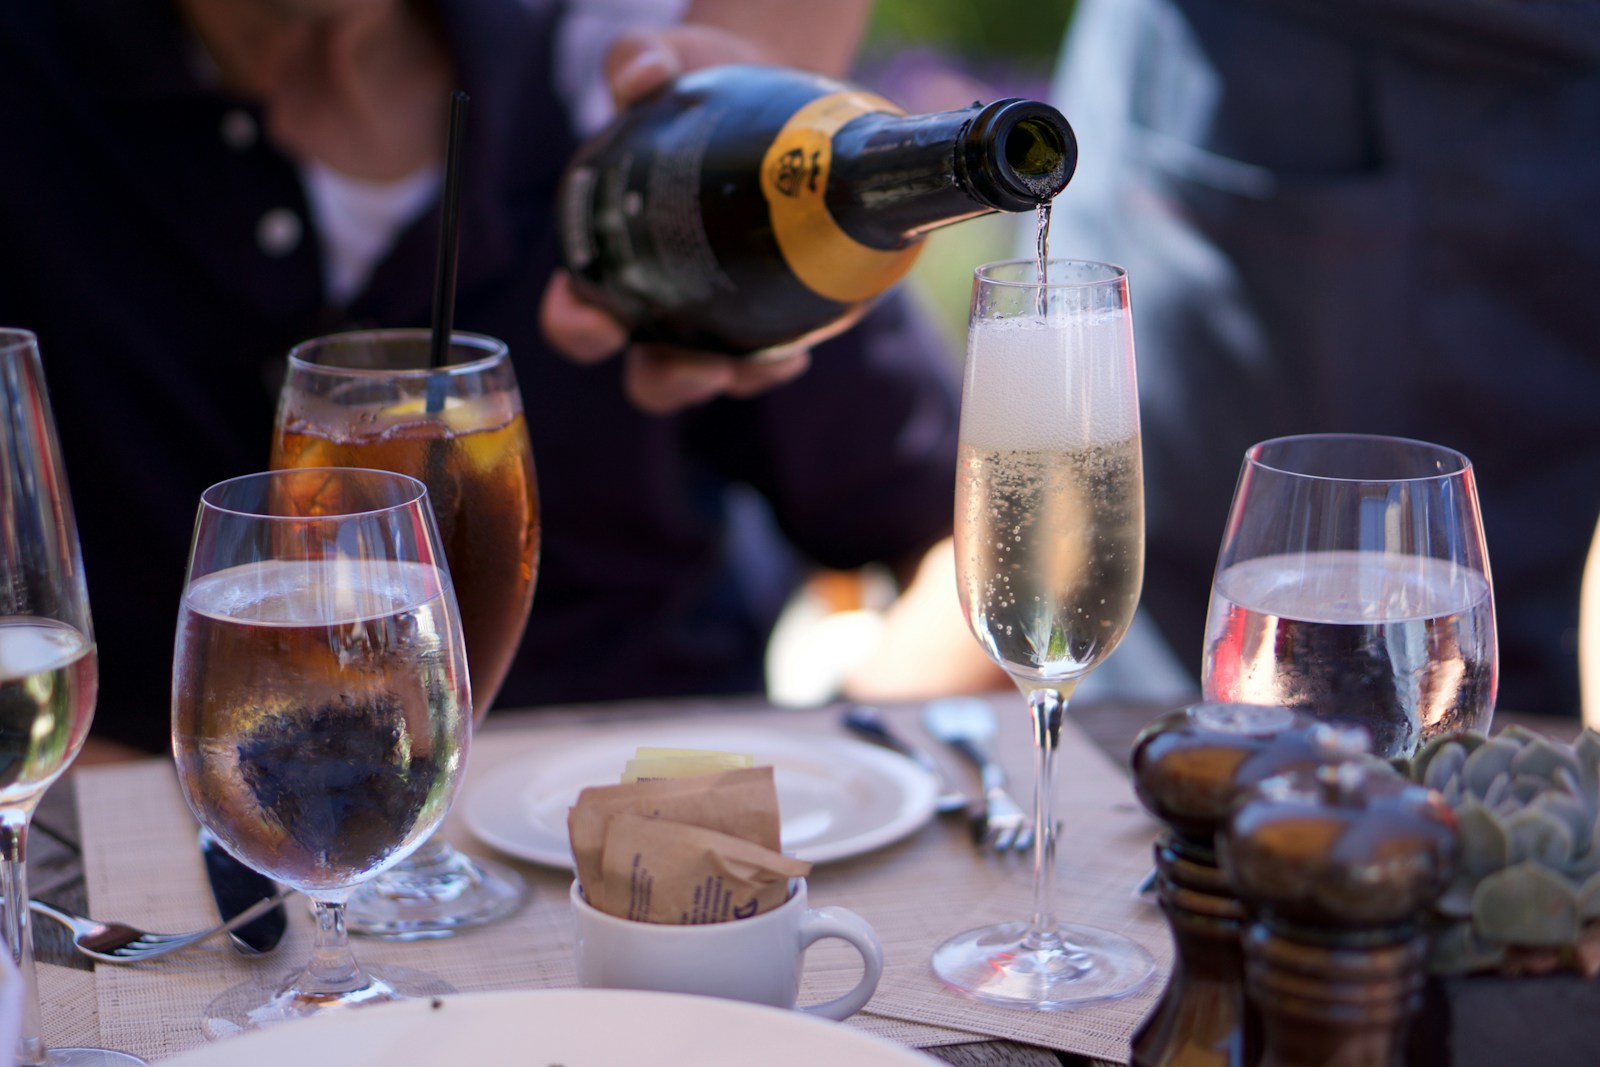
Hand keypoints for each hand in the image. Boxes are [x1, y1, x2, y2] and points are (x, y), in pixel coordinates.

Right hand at [539, 26, 811, 414]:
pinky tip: (798, 350)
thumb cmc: (696, 82)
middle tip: (706, 367)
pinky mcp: (767, 311)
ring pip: (710, 374)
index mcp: (612, 257)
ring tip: (769, 363)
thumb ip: (638, 61)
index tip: (598, 320)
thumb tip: (640, 76)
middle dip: (670, 381)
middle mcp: (657, 300)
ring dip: (734, 381)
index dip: (577, 326)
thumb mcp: (665, 63)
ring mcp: (714, 314)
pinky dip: (777, 363)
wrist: (765, 90)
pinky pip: (766, 357)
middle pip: (647, 371)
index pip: (578, 311)